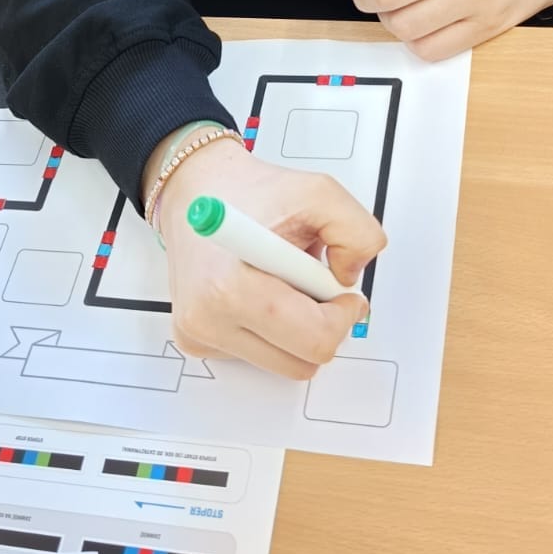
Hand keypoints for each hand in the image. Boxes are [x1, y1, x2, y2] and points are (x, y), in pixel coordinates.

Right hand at [153, 138, 385, 378]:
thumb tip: (350, 279)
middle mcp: (207, 318)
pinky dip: (273, 329)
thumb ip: (357, 234)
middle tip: (314, 282)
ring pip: (283, 364)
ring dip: (298, 327)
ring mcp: (199, 334)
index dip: (342, 317)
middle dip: (322, 324)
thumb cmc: (249, 192)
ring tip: (283, 281)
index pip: (313, 340)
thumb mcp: (319, 193)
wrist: (196, 190)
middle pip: (302, 363)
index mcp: (231, 287)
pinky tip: (261, 290)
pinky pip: (259, 355)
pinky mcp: (196, 341)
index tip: (342, 291)